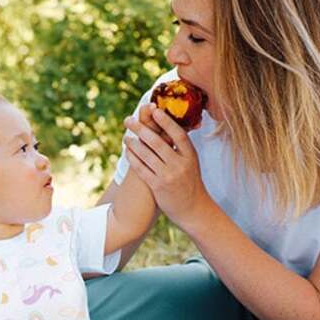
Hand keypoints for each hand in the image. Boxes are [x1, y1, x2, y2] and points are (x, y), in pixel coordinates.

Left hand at [123, 108, 212, 228]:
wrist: (194, 209)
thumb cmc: (190, 183)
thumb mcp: (191, 163)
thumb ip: (181, 148)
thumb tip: (171, 126)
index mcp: (190, 156)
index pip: (178, 134)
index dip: (166, 121)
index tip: (154, 110)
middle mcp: (180, 164)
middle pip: (158, 142)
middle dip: (141, 129)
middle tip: (129, 120)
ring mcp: (168, 176)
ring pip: (147, 155)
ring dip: (133, 143)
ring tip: (125, 136)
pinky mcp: (158, 186)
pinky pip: (141, 169)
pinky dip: (133, 158)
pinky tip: (127, 152)